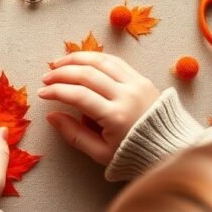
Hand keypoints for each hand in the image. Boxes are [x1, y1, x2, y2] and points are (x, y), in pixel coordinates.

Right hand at [38, 52, 158, 164]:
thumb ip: (74, 135)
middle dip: (62, 73)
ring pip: (102, 61)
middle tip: (46, 77)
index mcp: (116, 117)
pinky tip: (82, 60)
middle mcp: (127, 95)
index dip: (57, 91)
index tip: (42, 93)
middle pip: (88, 74)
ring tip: (59, 63)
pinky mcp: (142, 78)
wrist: (169, 148)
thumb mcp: (100, 153)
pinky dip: (95, 57)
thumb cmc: (133, 154)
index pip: (79, 96)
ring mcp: (136, 84)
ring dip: (77, 59)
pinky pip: (116, 61)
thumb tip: (52, 116)